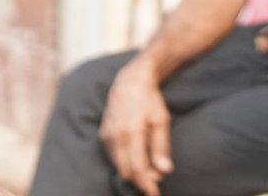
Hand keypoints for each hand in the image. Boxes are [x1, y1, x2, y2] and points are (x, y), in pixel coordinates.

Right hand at [99, 56, 172, 195]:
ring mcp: (106, 136)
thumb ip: (161, 146)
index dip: (146, 184)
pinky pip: (113, 157)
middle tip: (156, 183)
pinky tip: (138, 162)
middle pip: (126, 171)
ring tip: (150, 173)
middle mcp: (115, 137)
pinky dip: (125, 164)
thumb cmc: (149, 100)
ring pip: (118, 166)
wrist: (129, 82)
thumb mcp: (161, 120)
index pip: (137, 168)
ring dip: (133, 174)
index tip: (155, 194)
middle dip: (141, 181)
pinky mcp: (103, 136)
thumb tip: (164, 171)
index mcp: (131, 132)